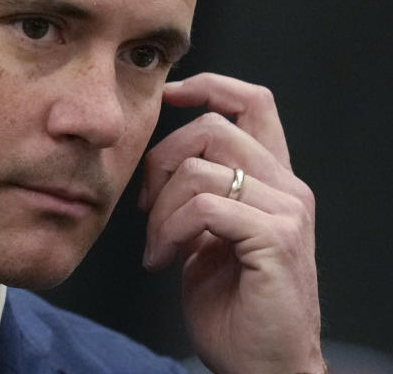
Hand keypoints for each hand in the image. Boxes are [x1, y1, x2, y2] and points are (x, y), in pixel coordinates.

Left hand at [140, 73, 324, 373]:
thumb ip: (200, 192)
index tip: (167, 95)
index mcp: (272, 179)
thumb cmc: (232, 303)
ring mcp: (286, 210)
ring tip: (157, 247)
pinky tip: (164, 261)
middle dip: (161, 160)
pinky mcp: (275, 239)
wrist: (262, 363)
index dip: (209, 86)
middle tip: (145, 207)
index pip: (253, 102)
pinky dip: (170, 232)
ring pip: (200, 169)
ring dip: (160, 210)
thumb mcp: (208, 234)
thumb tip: (161, 161)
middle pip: (212, 128)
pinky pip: (203, 207)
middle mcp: (287, 186)